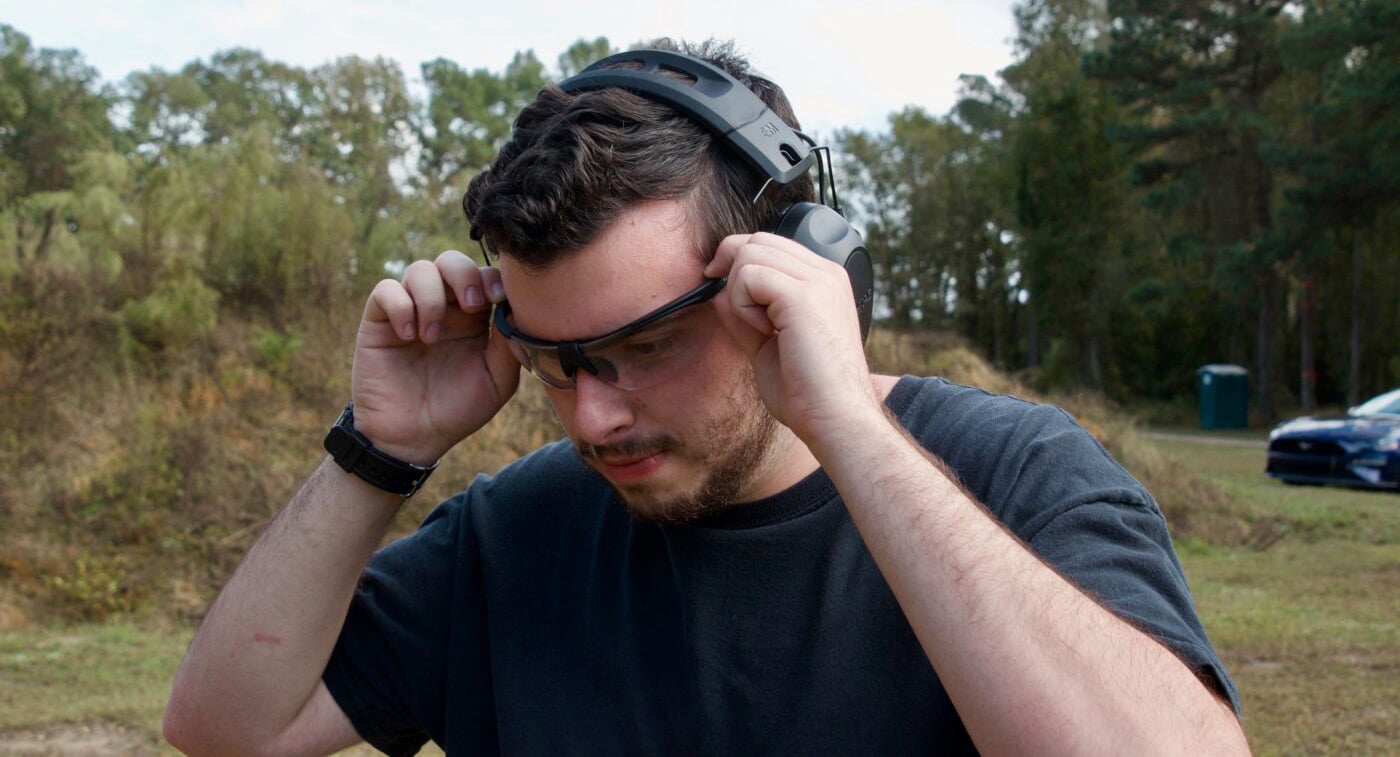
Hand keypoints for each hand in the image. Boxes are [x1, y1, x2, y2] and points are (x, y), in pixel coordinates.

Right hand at [350, 250, 520, 464]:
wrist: (413, 439)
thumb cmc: (458, 410)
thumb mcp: (496, 381)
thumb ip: (508, 345)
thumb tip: (517, 309)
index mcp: (474, 317)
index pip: (484, 276)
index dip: (493, 278)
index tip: (500, 297)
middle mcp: (443, 307)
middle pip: (452, 261)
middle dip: (464, 275)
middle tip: (472, 306)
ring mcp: (410, 310)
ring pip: (420, 269)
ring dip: (431, 297)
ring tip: (432, 337)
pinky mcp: (379, 321)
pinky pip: (386, 290)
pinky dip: (400, 305)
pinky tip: (409, 336)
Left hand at [704, 232, 880, 443]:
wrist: (835, 419)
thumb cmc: (807, 392)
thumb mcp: (767, 343)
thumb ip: (746, 313)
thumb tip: (718, 290)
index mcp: (824, 282)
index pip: (771, 245)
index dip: (739, 262)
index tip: (723, 292)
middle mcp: (825, 273)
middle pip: (757, 241)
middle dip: (733, 273)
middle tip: (741, 316)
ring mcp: (818, 280)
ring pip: (750, 253)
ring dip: (740, 293)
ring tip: (762, 330)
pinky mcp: (803, 295)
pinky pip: (749, 275)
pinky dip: (743, 305)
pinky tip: (766, 333)